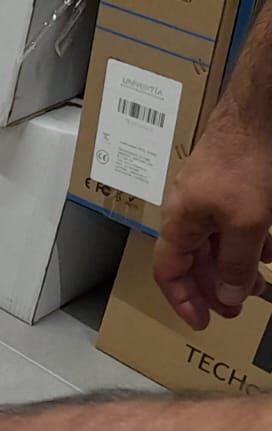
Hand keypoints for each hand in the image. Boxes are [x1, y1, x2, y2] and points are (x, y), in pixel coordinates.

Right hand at [155, 108, 271, 329]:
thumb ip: (236, 263)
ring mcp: (205, 193)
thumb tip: (227, 295)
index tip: (203, 320)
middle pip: (193, 260)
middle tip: (236, 307)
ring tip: (255, 281)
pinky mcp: (226, 180)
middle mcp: (186, 209)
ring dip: (233, 264)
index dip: (184, 300)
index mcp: (178, 222)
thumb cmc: (246, 161)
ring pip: (214, 241)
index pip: (169, 273)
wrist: (260, 110)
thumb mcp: (246, 223)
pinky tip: (265, 246)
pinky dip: (245, 239)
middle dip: (215, 286)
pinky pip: (229, 221)